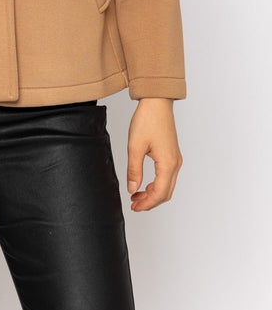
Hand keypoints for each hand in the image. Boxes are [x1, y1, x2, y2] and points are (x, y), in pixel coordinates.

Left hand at [127, 97, 182, 211]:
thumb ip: (134, 170)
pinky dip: (157, 184)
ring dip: (153, 194)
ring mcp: (175, 158)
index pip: (159, 193)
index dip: (146, 204)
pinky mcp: (172, 154)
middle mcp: (175, 163)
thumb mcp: (135, 146)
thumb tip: (132, 189)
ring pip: (167, 185)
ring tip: (136, 195)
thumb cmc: (147, 119)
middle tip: (134, 204)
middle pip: (166, 193)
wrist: (156, 102)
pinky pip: (167, 176)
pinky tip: (144, 184)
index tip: (134, 207)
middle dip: (150, 202)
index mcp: (167, 163)